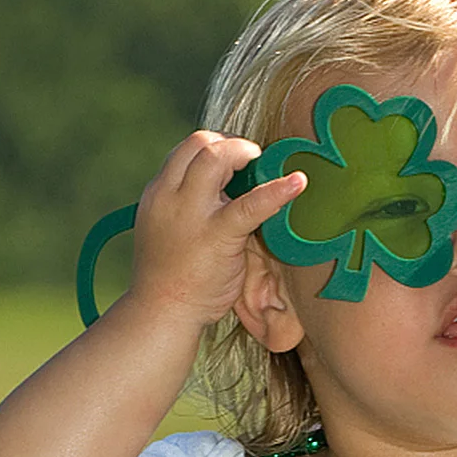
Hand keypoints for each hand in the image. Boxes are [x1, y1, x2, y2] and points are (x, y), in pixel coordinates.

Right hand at [128, 131, 306, 325]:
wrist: (162, 313)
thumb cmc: (171, 279)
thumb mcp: (169, 230)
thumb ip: (188, 208)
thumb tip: (221, 193)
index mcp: (158, 193)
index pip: (185, 150)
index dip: (214, 145)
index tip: (233, 158)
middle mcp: (170, 195)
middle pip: (198, 143)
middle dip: (228, 143)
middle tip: (251, 158)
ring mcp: (191, 214)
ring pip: (214, 156)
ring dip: (242, 152)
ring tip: (262, 162)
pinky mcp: (217, 235)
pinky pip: (249, 204)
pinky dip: (276, 190)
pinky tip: (298, 182)